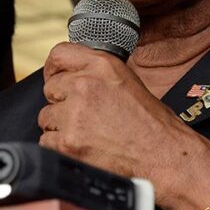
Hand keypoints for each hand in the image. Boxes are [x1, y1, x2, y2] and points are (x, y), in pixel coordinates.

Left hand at [38, 43, 209, 209]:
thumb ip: (94, 72)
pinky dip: (61, 147)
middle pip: (50, 89)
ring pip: (46, 117)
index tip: (56, 78)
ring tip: (89, 134)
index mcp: (101, 65)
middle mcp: (85, 85)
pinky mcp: (68, 142)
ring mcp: (74, 114)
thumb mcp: (125, 80)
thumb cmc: (150, 123)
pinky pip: (47, 141)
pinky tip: (85, 148)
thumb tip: (67, 74)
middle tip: (85, 116)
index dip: (55, 69)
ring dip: (61, 126)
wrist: (163, 155)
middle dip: (62, 103)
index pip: (59, 55)